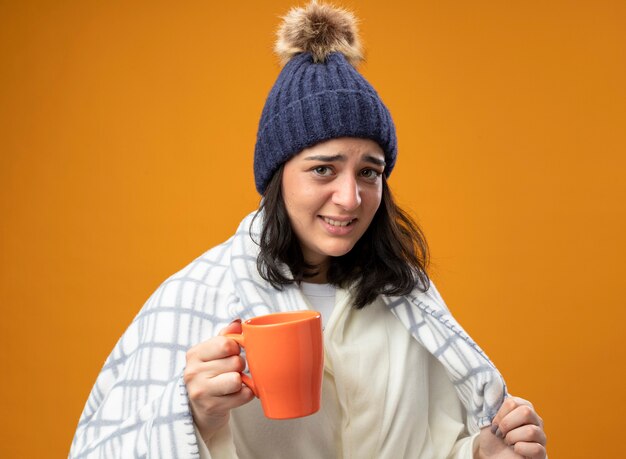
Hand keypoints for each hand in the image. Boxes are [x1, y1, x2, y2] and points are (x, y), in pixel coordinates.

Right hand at [184, 320, 254, 442]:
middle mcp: (193, 372)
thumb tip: (238, 322)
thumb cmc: (209, 377)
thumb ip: (224, 337)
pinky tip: (235, 395)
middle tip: (232, 371)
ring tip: (233, 383)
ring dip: (242, 381)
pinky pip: (243, 395)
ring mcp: (201, 391)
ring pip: (237, 379)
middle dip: (240, 366)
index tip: (233, 353)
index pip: (226, 343)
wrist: (198, 410)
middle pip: (235, 361)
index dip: (236, 348)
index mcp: (194, 354)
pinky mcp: (212, 407)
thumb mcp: (211, 354)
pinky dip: (245, 394)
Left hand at [477, 396, 545, 458]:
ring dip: (512, 437)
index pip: (513, 402)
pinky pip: (536, 448)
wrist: (492, 455)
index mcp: (523, 407)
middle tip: (500, 433)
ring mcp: (540, 436)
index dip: (500, 414)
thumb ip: (492, 403)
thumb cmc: (494, 436)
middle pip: (526, 412)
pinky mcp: (541, 452)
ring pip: (530, 431)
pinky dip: (520, 449)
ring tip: (508, 442)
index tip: (494, 424)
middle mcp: (535, 420)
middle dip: (507, 424)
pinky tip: (516, 449)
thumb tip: (492, 389)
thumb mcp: (489, 418)